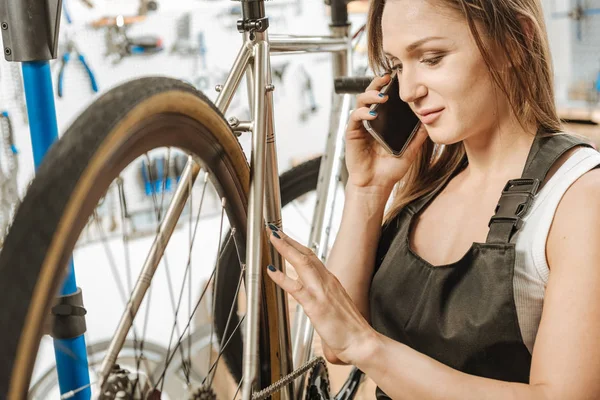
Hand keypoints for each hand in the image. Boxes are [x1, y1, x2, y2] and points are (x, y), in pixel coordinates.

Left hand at [265, 224, 378, 364]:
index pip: (311, 257)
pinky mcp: (316, 305)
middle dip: (289, 240)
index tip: (285, 237)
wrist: (361, 341)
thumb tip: (315, 297)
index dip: (297, 246)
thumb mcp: (335, 305)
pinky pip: (296, 288)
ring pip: (302, 263)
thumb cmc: (349, 328)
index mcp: (330, 281)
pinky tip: (271, 270)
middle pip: (306, 254)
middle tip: (275, 229)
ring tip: (273, 237)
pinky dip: (282, 277)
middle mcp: (326, 281)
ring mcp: (321, 292)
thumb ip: (324, 297)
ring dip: (286, 249)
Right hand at [346, 73, 428, 192]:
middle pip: (370, 95)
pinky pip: (354, 118)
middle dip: (377, 83)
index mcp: (383, 122)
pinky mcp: (352, 134)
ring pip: (360, 102)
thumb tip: (430, 122)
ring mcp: (360, 126)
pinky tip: (372, 113)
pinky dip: (362, 113)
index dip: (389, 86)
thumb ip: (418, 136)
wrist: (376, 185)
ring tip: (382, 96)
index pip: (384, 98)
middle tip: (387, 77)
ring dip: (370, 95)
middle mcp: (370, 121)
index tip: (398, 77)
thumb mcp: (410, 150)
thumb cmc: (389, 169)